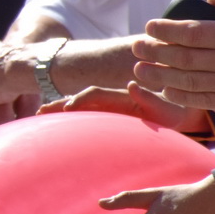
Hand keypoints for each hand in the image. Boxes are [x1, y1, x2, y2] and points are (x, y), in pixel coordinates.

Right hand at [39, 83, 207, 132]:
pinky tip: (54, 128)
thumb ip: (148, 98)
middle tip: (41, 112)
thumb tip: (131, 85)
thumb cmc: (170, 114)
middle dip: (60, 105)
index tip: (70, 108)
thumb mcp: (163, 107)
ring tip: (39, 116)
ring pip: (78, 109)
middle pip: (79, 100)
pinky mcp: (106, 121)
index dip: (81, 98)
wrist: (175, 118)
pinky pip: (83, 119)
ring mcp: (106, 111)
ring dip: (59, 111)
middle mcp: (109, 101)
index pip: (94, 93)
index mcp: (119, 97)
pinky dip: (67, 121)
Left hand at [132, 0, 214, 118]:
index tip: (149, 27)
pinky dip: (181, 96)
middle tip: (136, 47)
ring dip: (159, 75)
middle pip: (183, 57)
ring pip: (187, 81)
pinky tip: (165, 89)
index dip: (166, 30)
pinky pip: (203, 101)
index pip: (192, 32)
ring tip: (139, 69)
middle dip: (154, 52)